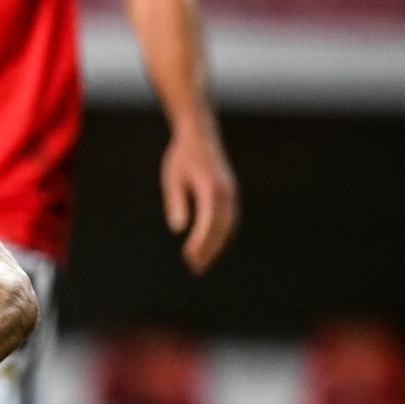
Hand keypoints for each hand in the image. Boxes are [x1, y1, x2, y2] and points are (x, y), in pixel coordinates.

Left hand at [162, 124, 237, 273]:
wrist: (200, 135)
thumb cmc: (182, 157)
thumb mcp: (172, 178)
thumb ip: (176, 202)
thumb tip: (178, 228)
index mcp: (211, 188)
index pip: (208, 222)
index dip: (200, 242)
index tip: (188, 257)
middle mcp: (226, 192)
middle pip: (221, 228)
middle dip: (209, 250)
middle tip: (195, 268)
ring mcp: (231, 193)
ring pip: (228, 227)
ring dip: (216, 246)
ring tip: (201, 263)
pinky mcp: (231, 194)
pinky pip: (229, 220)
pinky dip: (221, 236)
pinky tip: (209, 247)